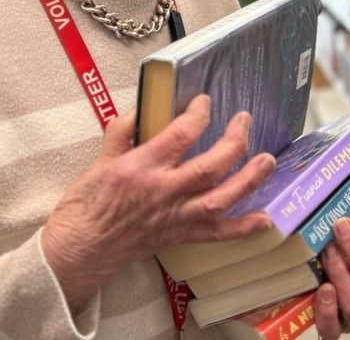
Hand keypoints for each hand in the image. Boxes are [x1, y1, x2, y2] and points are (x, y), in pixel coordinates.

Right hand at [41, 95, 276, 309]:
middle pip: (210, 166)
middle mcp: (164, 192)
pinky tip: (264, 219)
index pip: (181, 135)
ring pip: (221, 198)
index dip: (199, 114)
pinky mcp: (180, 235)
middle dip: (234, 142)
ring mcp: (175, 216)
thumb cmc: (86, 205)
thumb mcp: (100, 159)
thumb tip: (143, 108)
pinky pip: (217, 233)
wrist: (81, 247)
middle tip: (244, 121)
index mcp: (141, 167)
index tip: (205, 103)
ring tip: (268, 160)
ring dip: (249, 179)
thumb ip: (124, 131)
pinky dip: (243, 228)